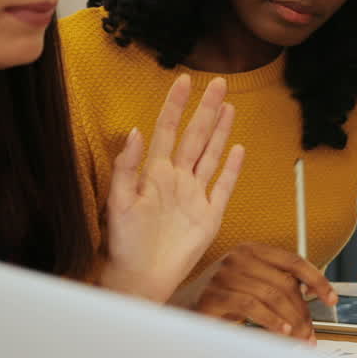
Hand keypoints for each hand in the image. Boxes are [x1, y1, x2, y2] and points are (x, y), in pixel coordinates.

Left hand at [101, 75, 244, 301]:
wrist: (141, 276)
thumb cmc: (124, 242)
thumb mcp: (119, 202)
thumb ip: (127, 168)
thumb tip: (135, 132)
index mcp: (155, 173)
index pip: (168, 130)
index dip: (176, 106)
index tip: (184, 81)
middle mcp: (177, 179)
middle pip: (196, 137)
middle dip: (207, 109)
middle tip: (220, 83)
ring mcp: (195, 195)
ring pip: (211, 155)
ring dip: (221, 131)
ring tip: (229, 107)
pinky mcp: (210, 215)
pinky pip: (223, 186)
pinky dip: (231, 169)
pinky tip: (237, 150)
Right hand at [188, 242, 336, 340]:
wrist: (181, 310)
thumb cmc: (221, 299)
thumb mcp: (253, 287)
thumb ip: (279, 289)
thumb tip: (313, 306)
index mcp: (252, 250)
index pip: (294, 261)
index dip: (317, 280)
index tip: (332, 299)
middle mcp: (239, 257)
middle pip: (285, 283)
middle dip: (303, 312)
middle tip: (311, 334)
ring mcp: (224, 274)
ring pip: (272, 296)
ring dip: (291, 322)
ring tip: (300, 339)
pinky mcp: (213, 294)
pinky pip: (252, 306)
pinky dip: (271, 321)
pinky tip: (282, 333)